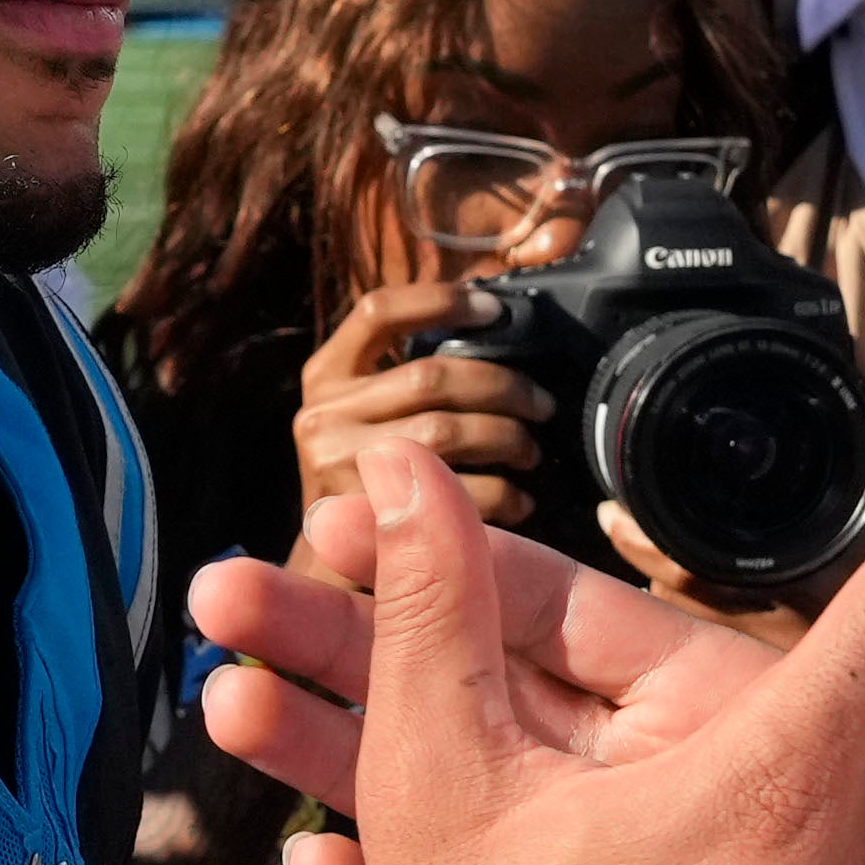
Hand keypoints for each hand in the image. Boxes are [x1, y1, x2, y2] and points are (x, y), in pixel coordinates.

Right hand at [294, 275, 550, 526]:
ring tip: (532, 451)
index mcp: (325, 375)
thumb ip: (405, 374)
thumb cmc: (366, 475)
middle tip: (542, 404)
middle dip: (502, 385)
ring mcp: (335, 466)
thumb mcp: (365, 413)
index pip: (378, 312)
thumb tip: (494, 322)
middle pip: (430, 376)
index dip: (440, 301)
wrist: (326, 564)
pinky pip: (452, 495)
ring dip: (507, 438)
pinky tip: (522, 499)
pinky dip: (501, 493)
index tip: (497, 309)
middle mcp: (322, 415)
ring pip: (446, 431)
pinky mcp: (362, 517)